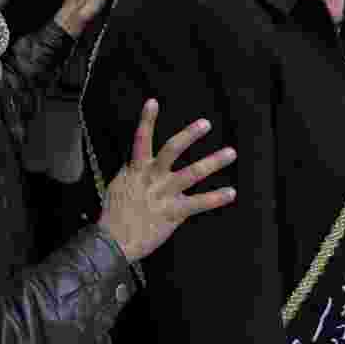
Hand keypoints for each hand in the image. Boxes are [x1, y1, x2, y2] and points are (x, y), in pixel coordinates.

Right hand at [98, 99, 236, 263]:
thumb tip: (137, 161)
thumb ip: (132, 172)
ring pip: (191, 173)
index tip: (153, 102)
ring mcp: (163, 194)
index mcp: (136, 170)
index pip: (140, 140)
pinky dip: (216, 198)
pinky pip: (198, 203)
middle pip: (171, 150)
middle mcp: (151, 178)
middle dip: (189, 135)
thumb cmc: (114, 214)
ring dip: (212, 161)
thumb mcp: (118, 186)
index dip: (146, 120)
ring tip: (230, 152)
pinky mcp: (173, 212)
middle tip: (206, 123)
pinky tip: (231, 192)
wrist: (112, 241)